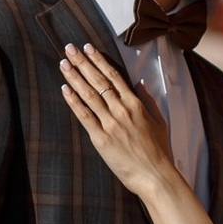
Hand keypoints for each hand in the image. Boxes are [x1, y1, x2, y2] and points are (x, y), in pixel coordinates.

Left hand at [60, 45, 177, 199]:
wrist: (155, 175)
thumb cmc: (158, 151)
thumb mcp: (159, 121)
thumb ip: (148, 101)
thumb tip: (140, 84)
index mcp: (136, 104)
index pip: (114, 76)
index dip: (99, 60)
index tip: (88, 48)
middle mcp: (122, 110)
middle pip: (98, 80)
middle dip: (82, 62)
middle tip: (69, 48)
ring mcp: (111, 123)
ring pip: (89, 94)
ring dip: (74, 77)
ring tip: (63, 63)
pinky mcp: (101, 138)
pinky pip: (84, 116)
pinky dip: (74, 101)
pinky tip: (65, 89)